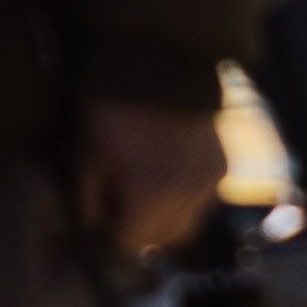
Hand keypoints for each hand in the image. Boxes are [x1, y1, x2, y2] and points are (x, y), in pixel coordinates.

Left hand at [76, 101, 224, 253]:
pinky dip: (184, 194)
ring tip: (146, 188)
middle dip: (142, 231)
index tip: (101, 222)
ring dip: (166, 216)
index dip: (112, 236)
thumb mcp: (85, 152)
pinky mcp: (221, 166)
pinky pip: (202, 198)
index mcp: (148, 197)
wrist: (158, 61)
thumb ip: (87, 200)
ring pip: (187, 222)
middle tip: (121, 209)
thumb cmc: (110, 107)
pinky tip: (166, 169)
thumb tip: (92, 228)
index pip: (131, 245)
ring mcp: (208, 182)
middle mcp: (185, 198)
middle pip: (164, 240)